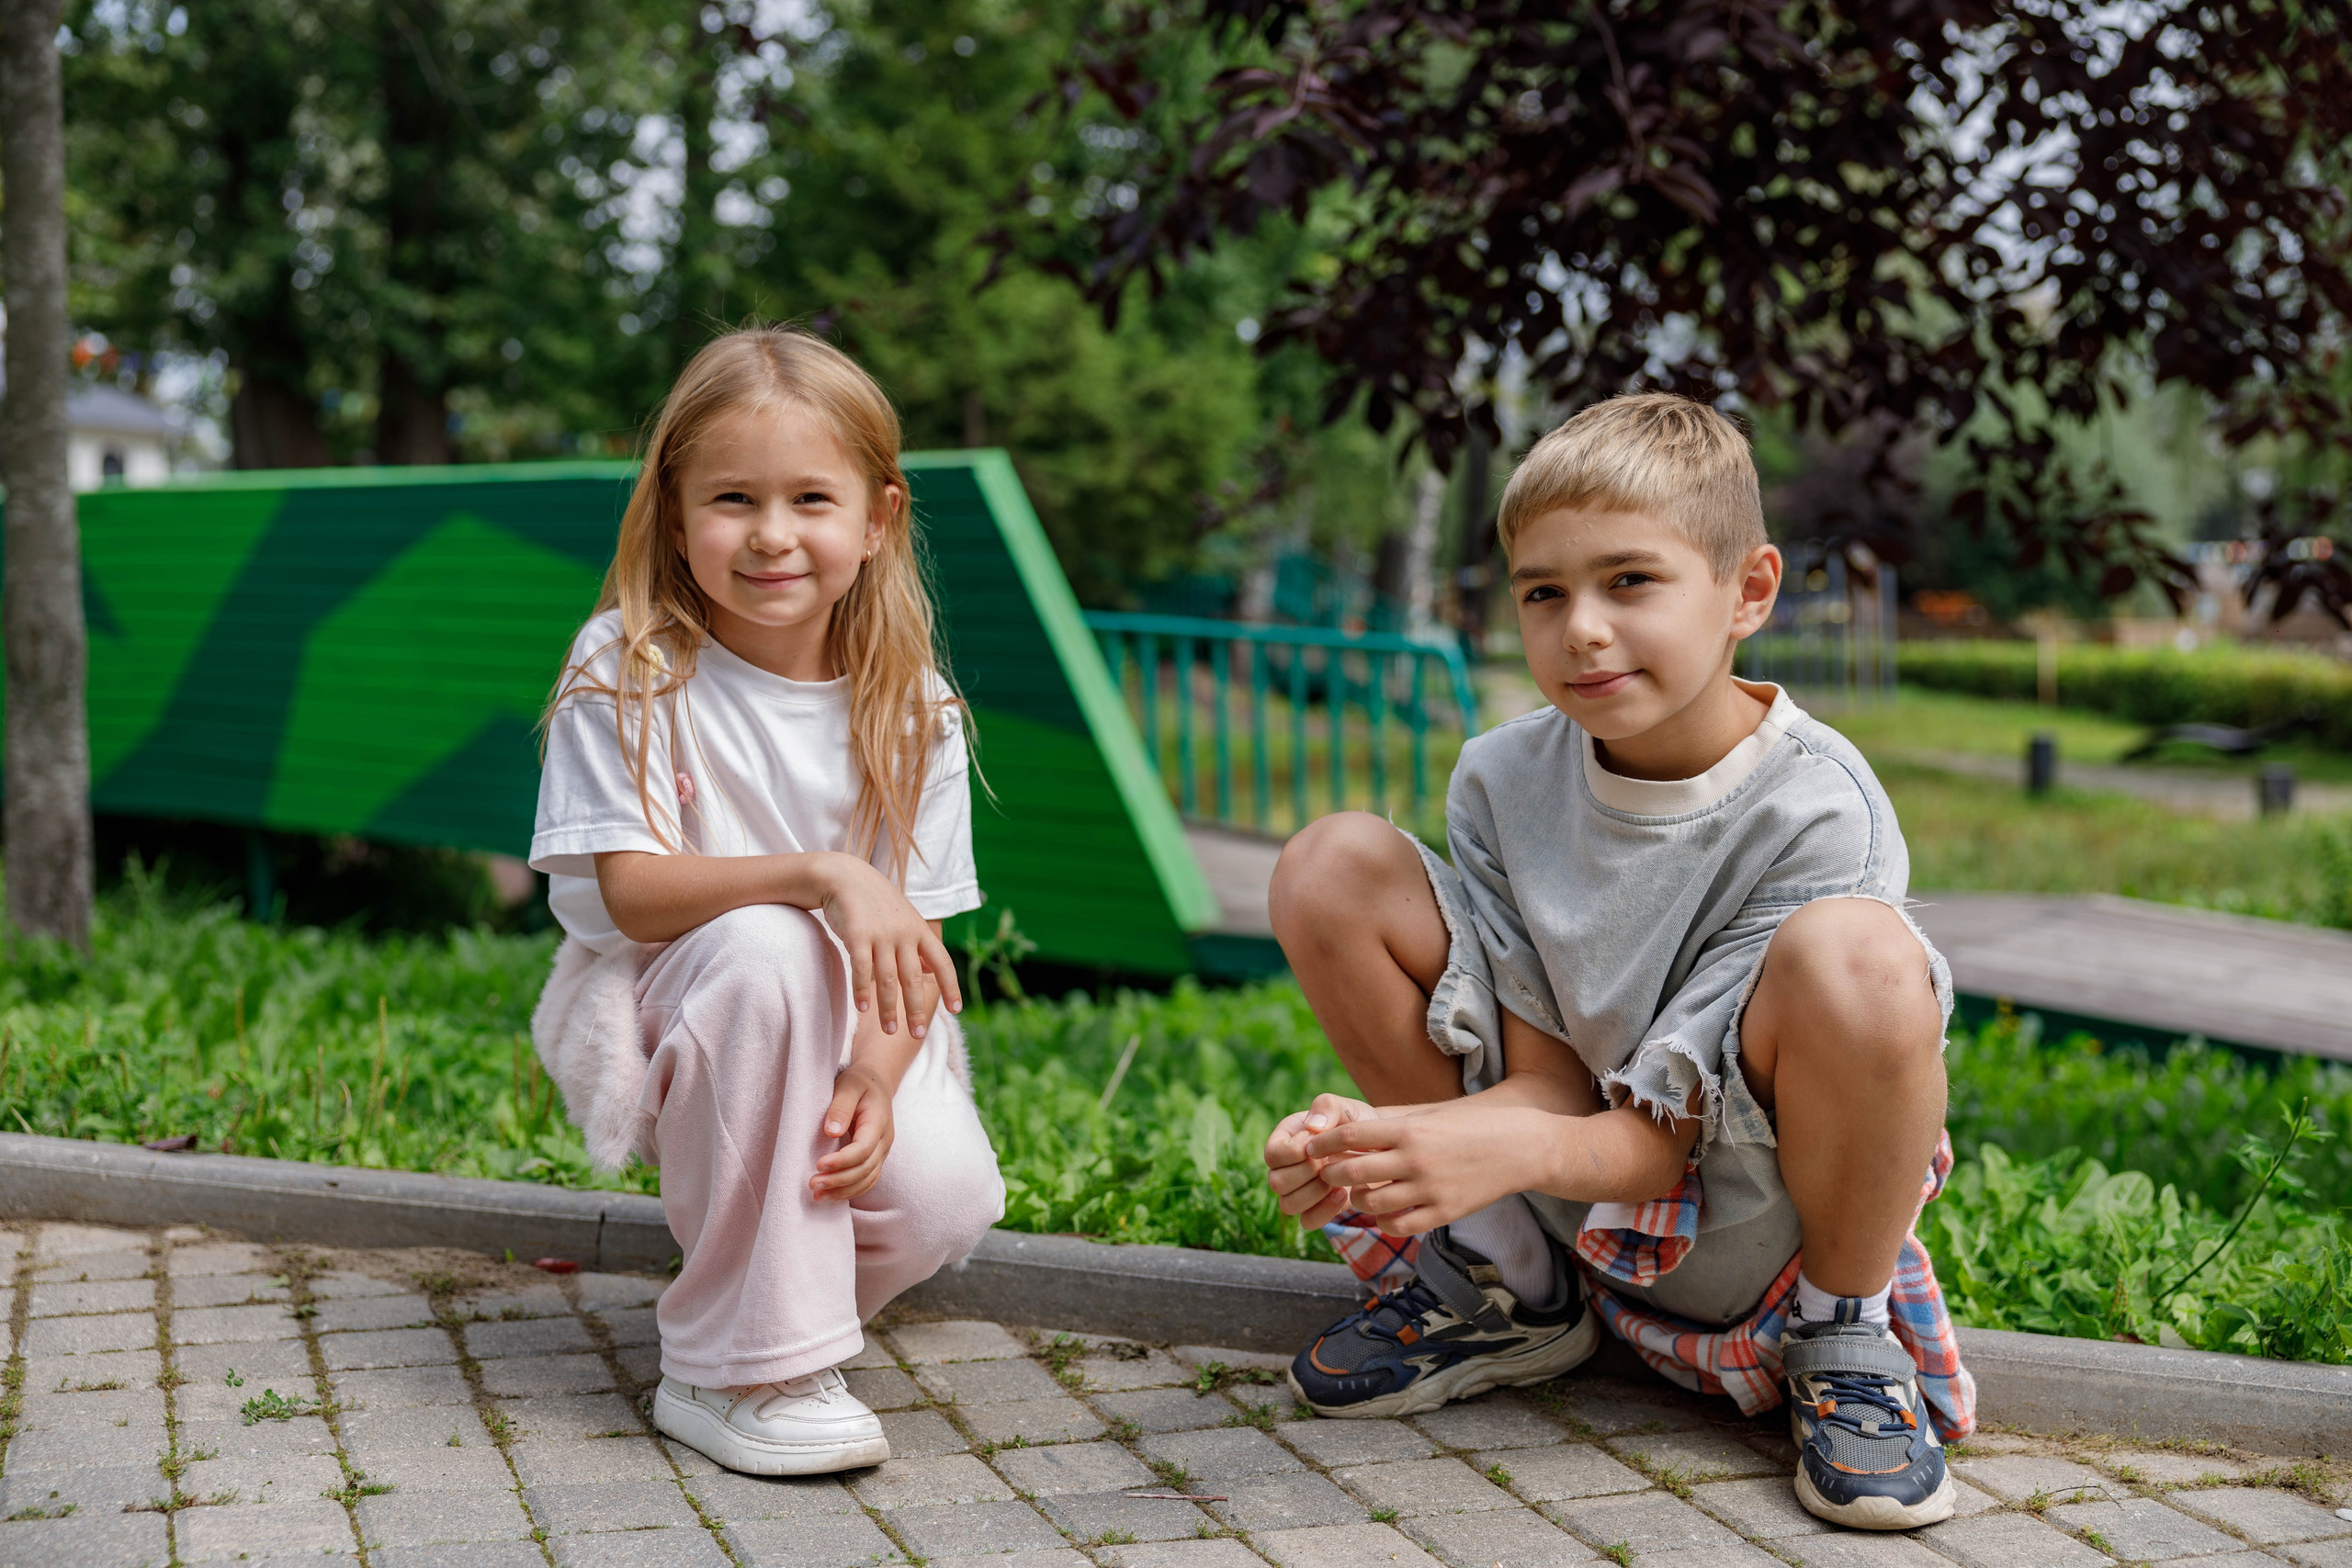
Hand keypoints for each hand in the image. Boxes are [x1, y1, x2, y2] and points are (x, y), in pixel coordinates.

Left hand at [813, 1062, 894, 1201]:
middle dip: (839, 1180)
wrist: (877, 1083)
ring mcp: (882, 1152)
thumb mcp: (848, 1085)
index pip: (863, 1149)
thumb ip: (840, 1107)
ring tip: (818, 1196)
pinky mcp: (875, 1158)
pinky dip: (851, 1191)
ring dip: (843, 1191)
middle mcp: (885, 1141)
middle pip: (865, 1169)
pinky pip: (867, 1181)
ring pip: (867, 1179)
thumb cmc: (860, 1083)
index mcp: (879, 1122)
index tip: (819, 1165)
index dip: (842, 1161)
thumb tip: (831, 1132)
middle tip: (813, 1184)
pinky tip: (832, 1195)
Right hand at [817, 855, 961, 1038]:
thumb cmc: (877, 903)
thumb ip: (918, 946)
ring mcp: (881, 934)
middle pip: (914, 978)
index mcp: (920, 931)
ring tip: (890, 1031)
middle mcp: (904, 933)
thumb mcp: (905, 920)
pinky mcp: (857, 935)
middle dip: (916, 1009)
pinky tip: (863, 1009)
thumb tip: (933, 972)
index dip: (951, 986)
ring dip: (889, 1008)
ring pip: (888, 979)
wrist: (845, 876)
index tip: (956, 1010)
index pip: (943, 962)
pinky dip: (863, 991)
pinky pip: (862, 969)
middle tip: (918, 1034)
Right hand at [1264, 1093, 1375, 1230]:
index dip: (1294, 1152)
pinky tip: (1343, 1194)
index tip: (1318, 1142)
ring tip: (1337, 1179)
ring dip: (1314, 1194)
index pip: (1273, 1154)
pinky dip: (1324, 1212)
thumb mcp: (1347, 1108)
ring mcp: (1299, 1190)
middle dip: (1305, 1173)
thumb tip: (1312, 1126)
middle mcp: (1287, 1166)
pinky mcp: (1316, 1208)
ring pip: (1288, 1205)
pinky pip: (1307, 1221)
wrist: (1382, 1150)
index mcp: (1286, 1138)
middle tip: (1329, 1162)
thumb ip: (1327, 1107)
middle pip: (1276, 1182)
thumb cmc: (1360, 1124)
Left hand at [1308, 1099, 1561, 1236]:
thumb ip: (1395, 1121)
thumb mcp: (1433, 1112)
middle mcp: (1415, 1160)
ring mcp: (1430, 1189)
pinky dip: (1384, 1221)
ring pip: (1371, 1203)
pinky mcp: (1445, 1212)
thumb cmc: (1475, 1124)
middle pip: (1352, 1172)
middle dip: (1331, 1173)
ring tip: (1357, 1194)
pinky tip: (1384, 1212)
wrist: (1523, 1147)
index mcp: (1410, 1129)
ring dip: (1356, 1200)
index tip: (1312, 1146)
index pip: (1351, 1136)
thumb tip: (1352, 1126)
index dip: (1324, 1142)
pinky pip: (1400, 1225)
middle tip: (1326, 1173)